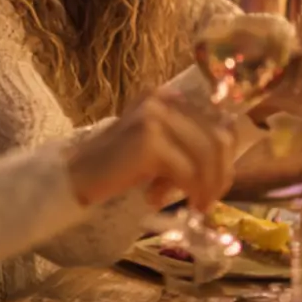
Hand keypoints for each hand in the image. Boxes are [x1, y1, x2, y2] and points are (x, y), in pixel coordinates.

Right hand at [66, 88, 235, 211]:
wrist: (74, 176)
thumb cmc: (117, 169)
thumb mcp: (158, 150)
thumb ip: (186, 146)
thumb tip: (226, 165)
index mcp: (167, 96)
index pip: (218, 120)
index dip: (226, 155)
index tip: (218, 183)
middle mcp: (163, 99)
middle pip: (218, 136)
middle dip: (221, 173)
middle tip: (210, 200)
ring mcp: (155, 116)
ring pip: (207, 154)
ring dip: (209, 186)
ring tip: (199, 205)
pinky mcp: (149, 140)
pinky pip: (187, 170)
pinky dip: (192, 191)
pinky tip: (184, 204)